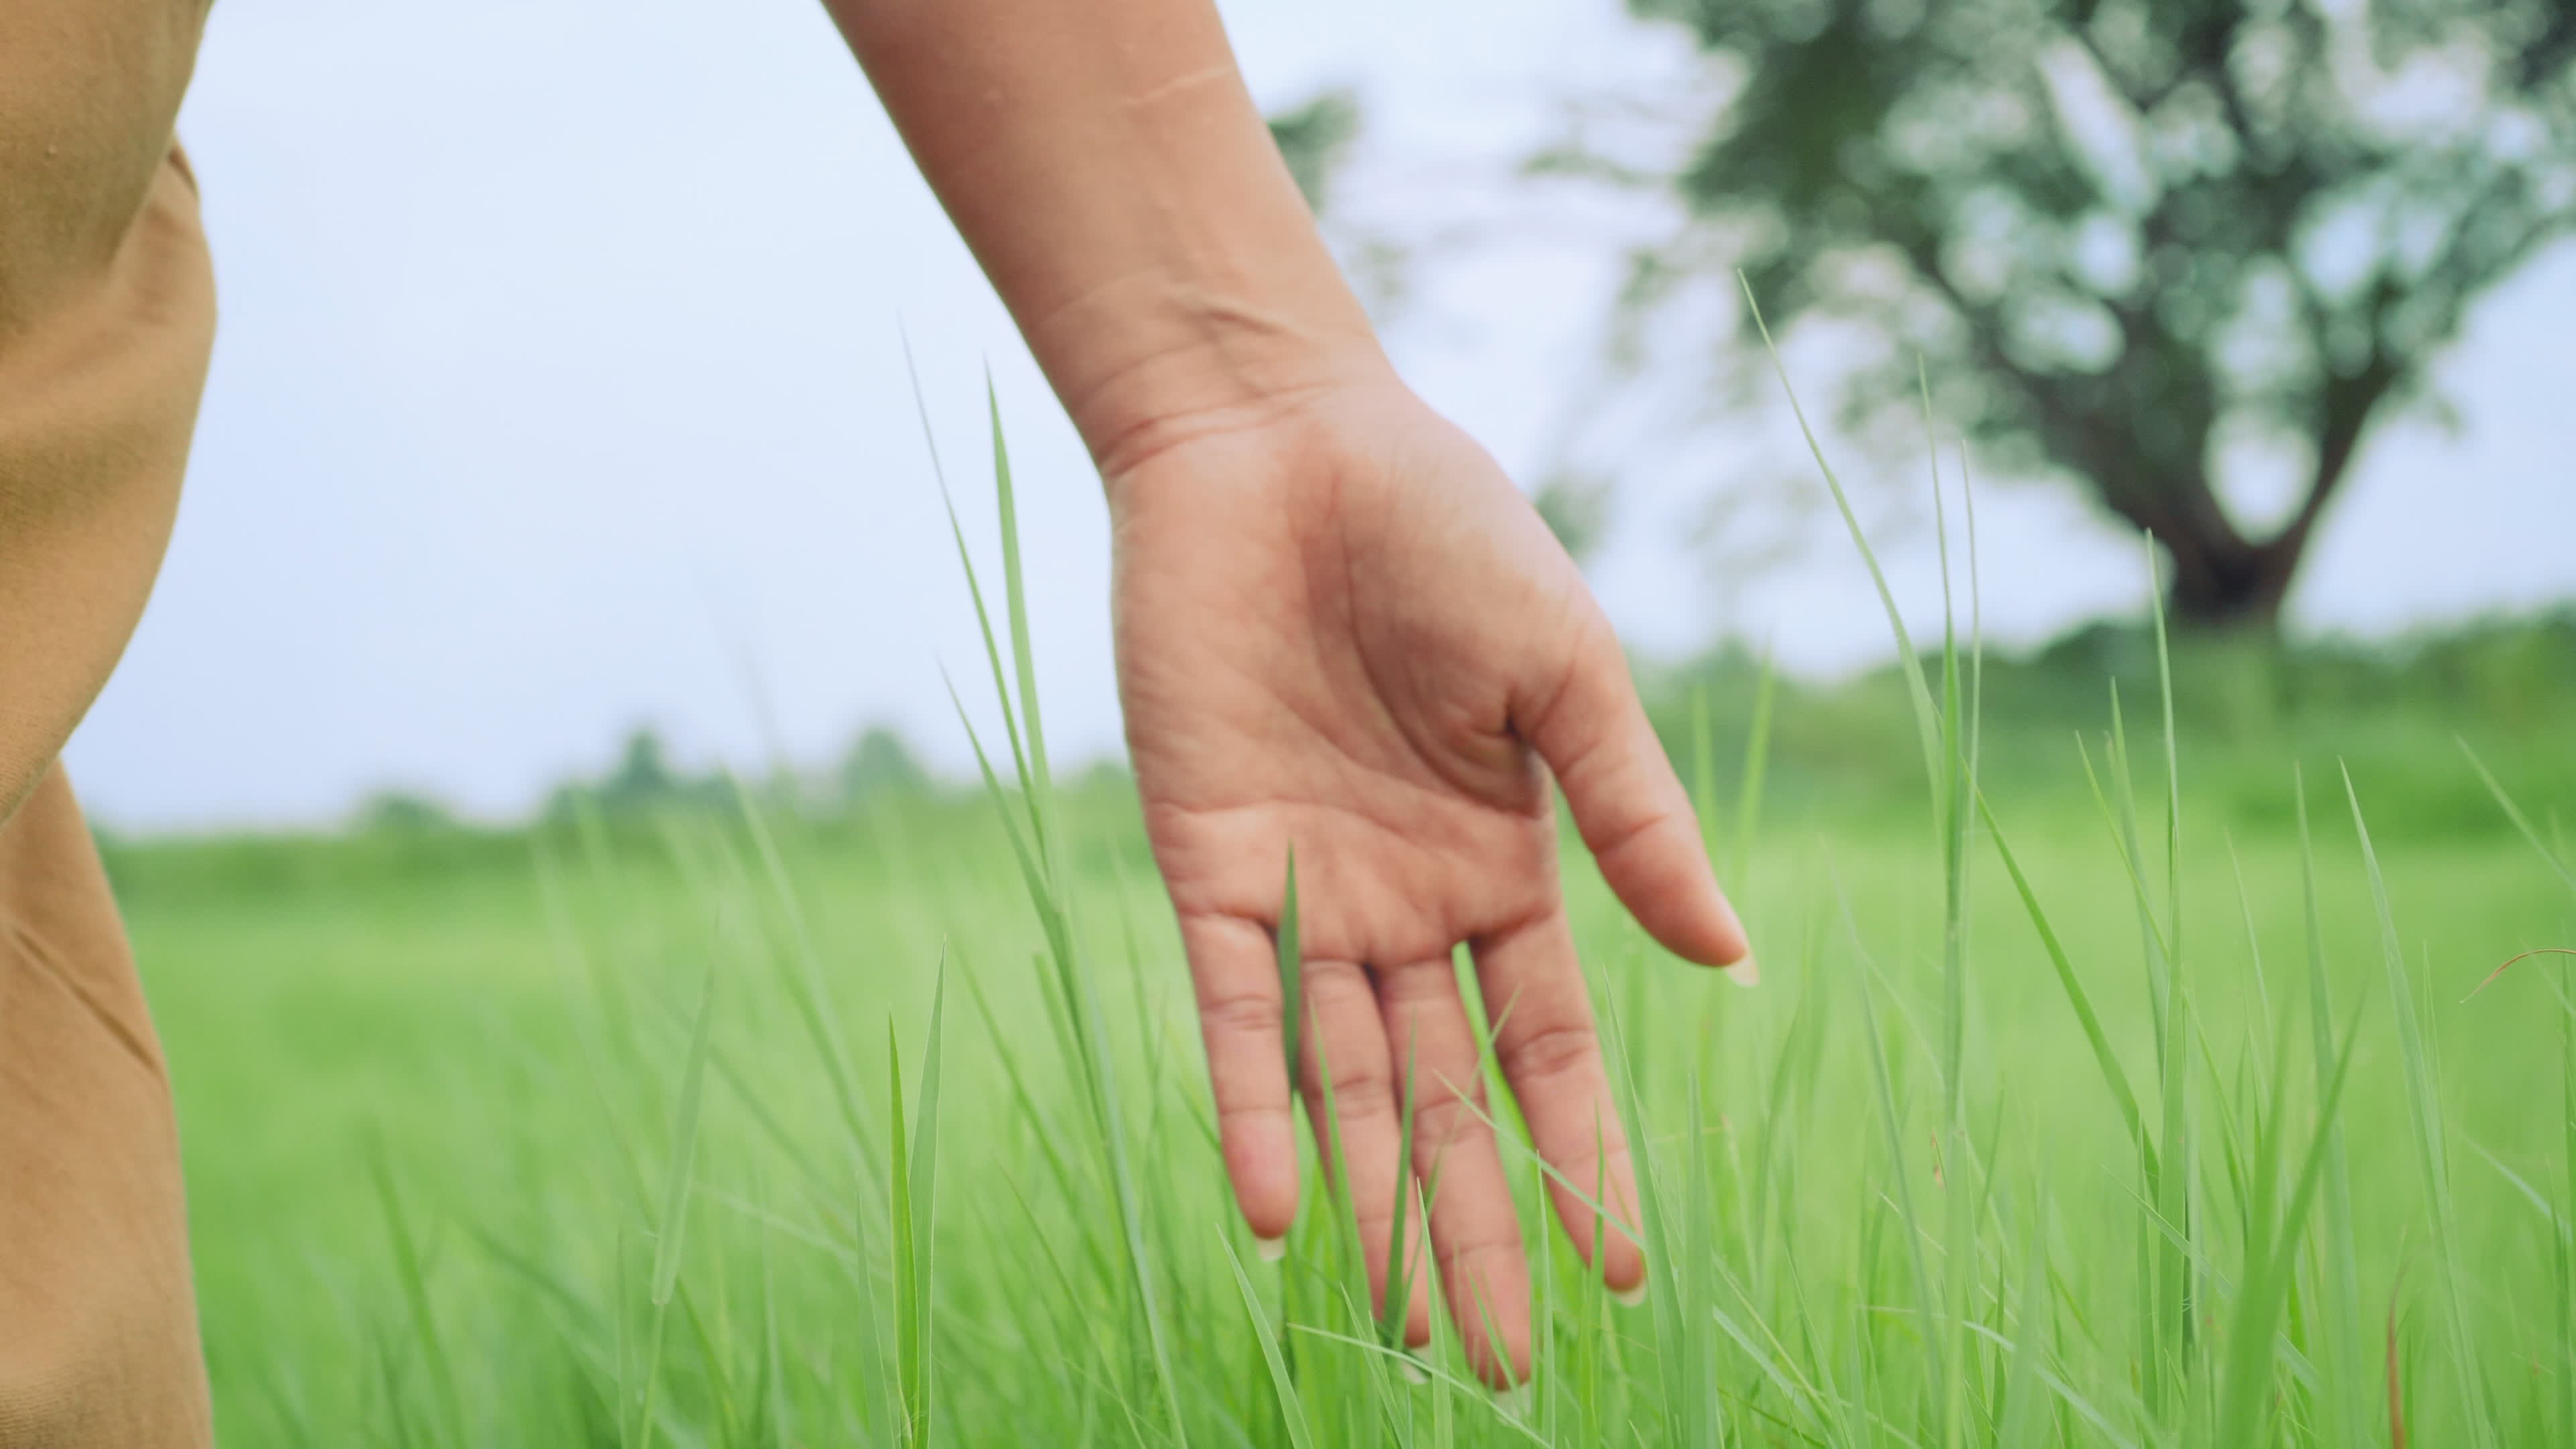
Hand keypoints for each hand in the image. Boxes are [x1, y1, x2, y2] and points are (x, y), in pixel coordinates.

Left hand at [1108, 375, 1753, 1384]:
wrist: (1282, 440)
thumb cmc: (1443, 529)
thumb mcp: (1563, 677)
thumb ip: (1629, 820)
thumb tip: (1731, 962)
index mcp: (1503, 865)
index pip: (1548, 1048)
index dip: (1583, 1156)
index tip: (1619, 1275)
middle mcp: (1405, 904)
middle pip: (1446, 1098)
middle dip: (1476, 1225)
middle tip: (1494, 1364)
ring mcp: (1307, 891)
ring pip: (1343, 1084)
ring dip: (1371, 1203)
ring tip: (1400, 1326)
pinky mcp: (1209, 861)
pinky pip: (1231, 1012)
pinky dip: (1248, 1111)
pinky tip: (1274, 1214)